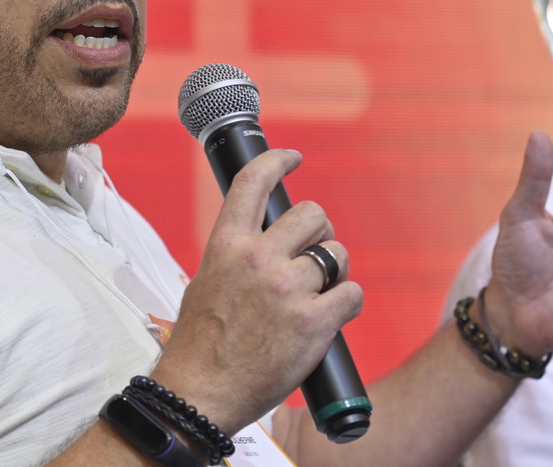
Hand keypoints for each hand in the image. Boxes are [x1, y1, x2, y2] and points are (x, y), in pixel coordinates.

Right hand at [151, 149, 362, 434]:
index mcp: (226, 245)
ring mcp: (286, 289)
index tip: (293, 158)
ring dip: (335, 271)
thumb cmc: (200, 345)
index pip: (253, 182)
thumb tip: (265, 241)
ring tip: (319, 294)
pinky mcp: (313, 321)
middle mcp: (257, 259)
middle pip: (312, 214)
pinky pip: (352, 293)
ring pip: (336, 253)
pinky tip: (330, 317)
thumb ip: (235, 256)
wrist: (201, 393)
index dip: (278, 161)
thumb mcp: (206, 282)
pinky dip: (346, 303)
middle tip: (315, 256)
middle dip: (320, 232)